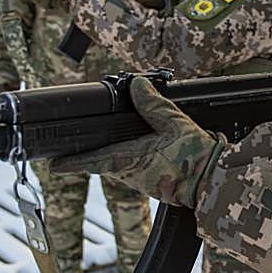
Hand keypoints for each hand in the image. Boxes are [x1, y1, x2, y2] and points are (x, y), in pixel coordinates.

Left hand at [50, 78, 224, 207]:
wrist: (216, 184)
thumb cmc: (195, 158)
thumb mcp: (175, 123)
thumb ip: (154, 104)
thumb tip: (138, 85)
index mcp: (131, 160)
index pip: (94, 161)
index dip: (73, 162)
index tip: (55, 164)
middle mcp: (134, 175)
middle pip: (107, 164)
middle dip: (96, 155)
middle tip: (82, 149)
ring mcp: (146, 182)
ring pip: (124, 168)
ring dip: (119, 157)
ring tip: (118, 144)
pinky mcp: (160, 186)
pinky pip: (141, 171)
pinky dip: (138, 160)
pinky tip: (149, 150)